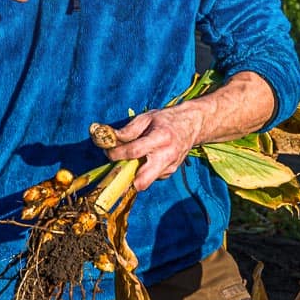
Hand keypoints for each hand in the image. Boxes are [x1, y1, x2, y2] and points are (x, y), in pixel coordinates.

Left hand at [102, 72, 274, 190]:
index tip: (108, 152)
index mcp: (160, 138)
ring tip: (134, 159)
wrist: (192, 125)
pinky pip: (152, 176)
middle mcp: (167, 156)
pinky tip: (148, 158)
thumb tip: (107, 138)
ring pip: (145, 181)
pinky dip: (145, 170)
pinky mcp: (171, 172)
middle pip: (143, 181)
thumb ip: (127, 130)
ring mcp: (170, 166)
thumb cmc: (166, 119)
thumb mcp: (146, 117)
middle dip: (127, 180)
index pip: (134, 152)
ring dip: (135, 173)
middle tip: (119, 168)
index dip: (116, 154)